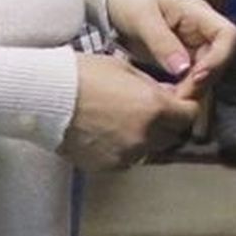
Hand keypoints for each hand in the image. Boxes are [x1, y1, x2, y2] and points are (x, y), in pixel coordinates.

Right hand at [58, 52, 202, 170]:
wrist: (46, 98)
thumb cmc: (83, 76)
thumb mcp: (125, 70)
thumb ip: (152, 86)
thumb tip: (168, 95)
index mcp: (153, 108)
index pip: (188, 115)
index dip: (186, 106)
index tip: (180, 101)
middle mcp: (144, 135)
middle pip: (173, 135)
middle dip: (169, 122)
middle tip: (156, 109)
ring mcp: (126, 154)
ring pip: (151, 149)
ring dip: (148, 137)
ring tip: (130, 121)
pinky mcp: (108, 165)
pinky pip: (128, 158)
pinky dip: (126, 148)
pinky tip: (111, 133)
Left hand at [105, 0, 235, 91]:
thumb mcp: (141, 17)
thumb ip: (161, 42)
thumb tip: (182, 70)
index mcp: (197, 12)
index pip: (227, 35)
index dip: (219, 58)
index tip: (197, 76)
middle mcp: (202, 29)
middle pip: (220, 58)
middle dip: (204, 79)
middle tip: (179, 96)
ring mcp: (195, 43)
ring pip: (209, 71)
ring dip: (195, 87)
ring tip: (172, 99)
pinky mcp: (185, 57)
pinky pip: (193, 76)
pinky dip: (184, 88)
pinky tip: (169, 95)